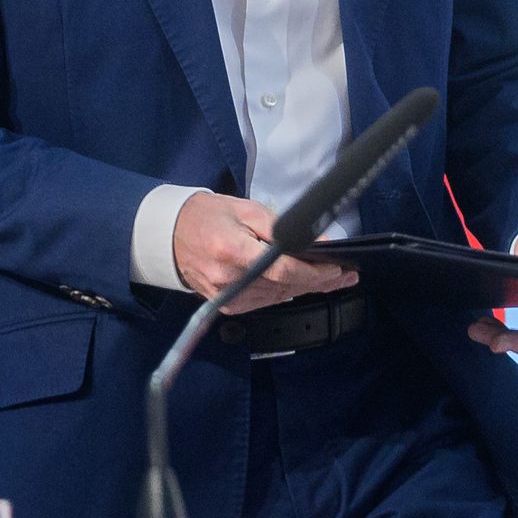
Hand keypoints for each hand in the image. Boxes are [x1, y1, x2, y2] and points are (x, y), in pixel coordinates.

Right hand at [172, 192, 353, 307]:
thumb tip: (317, 241)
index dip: (312, 272)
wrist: (171, 236)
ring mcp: (228, 298)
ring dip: (306, 288)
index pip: (281, 270)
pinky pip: (266, 301)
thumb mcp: (246, 210)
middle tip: (347, 275)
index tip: (336, 268)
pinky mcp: (229, 307)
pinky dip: (286, 292)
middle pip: (284, 286)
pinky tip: (303, 284)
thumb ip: (281, 227)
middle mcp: (230, 281)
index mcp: (232, 252)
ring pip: (279, 297)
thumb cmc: (208, 217)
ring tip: (333, 279)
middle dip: (319, 281)